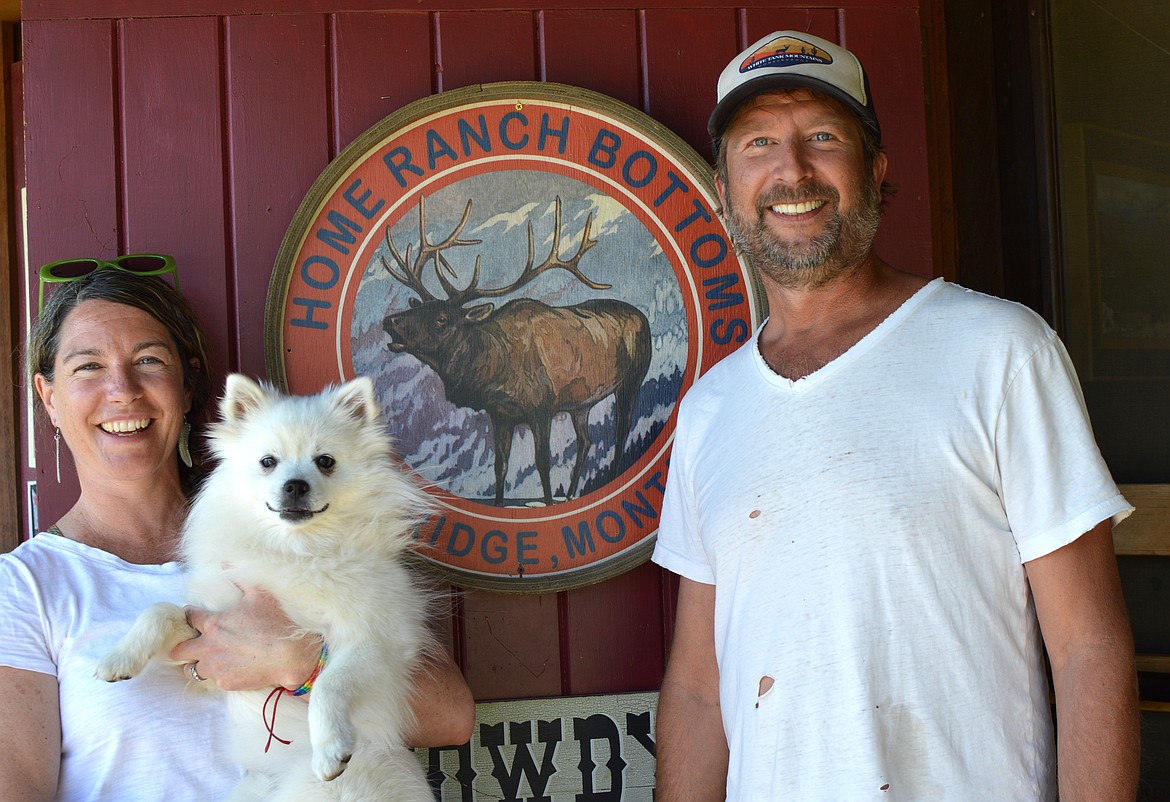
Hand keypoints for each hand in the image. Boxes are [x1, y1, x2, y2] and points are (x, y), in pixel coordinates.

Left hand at [169, 585, 320, 690]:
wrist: (290, 656)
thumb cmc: (276, 622)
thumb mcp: (260, 594)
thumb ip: (239, 579)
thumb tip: (226, 562)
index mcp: (212, 624)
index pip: (188, 617)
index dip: (190, 615)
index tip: (195, 616)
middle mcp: (207, 647)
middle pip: (178, 650)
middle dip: (182, 645)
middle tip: (192, 642)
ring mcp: (215, 668)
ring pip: (190, 670)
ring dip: (196, 663)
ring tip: (207, 660)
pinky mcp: (225, 683)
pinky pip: (213, 680)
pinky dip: (217, 675)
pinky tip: (229, 669)